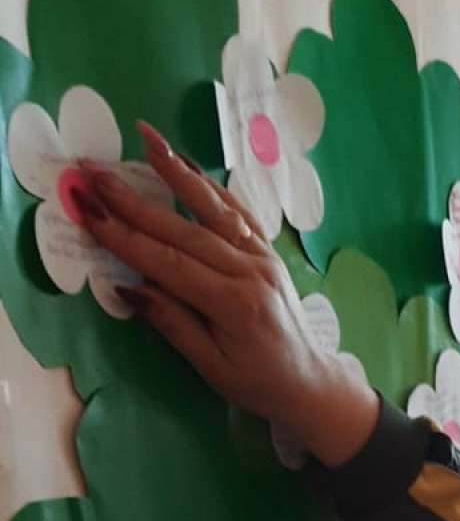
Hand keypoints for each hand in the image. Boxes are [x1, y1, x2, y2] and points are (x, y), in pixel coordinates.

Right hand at [78, 123, 379, 465]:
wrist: (309, 382)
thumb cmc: (258, 383)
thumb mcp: (211, 366)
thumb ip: (172, 323)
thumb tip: (128, 286)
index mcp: (234, 303)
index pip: (168, 263)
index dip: (125, 238)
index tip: (89, 212)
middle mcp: (250, 270)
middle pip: (183, 228)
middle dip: (133, 199)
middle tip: (95, 172)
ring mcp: (263, 255)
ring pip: (213, 208)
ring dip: (176, 171)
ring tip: (146, 138)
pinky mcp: (268, 249)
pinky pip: (236, 210)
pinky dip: (210, 185)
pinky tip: (187, 163)